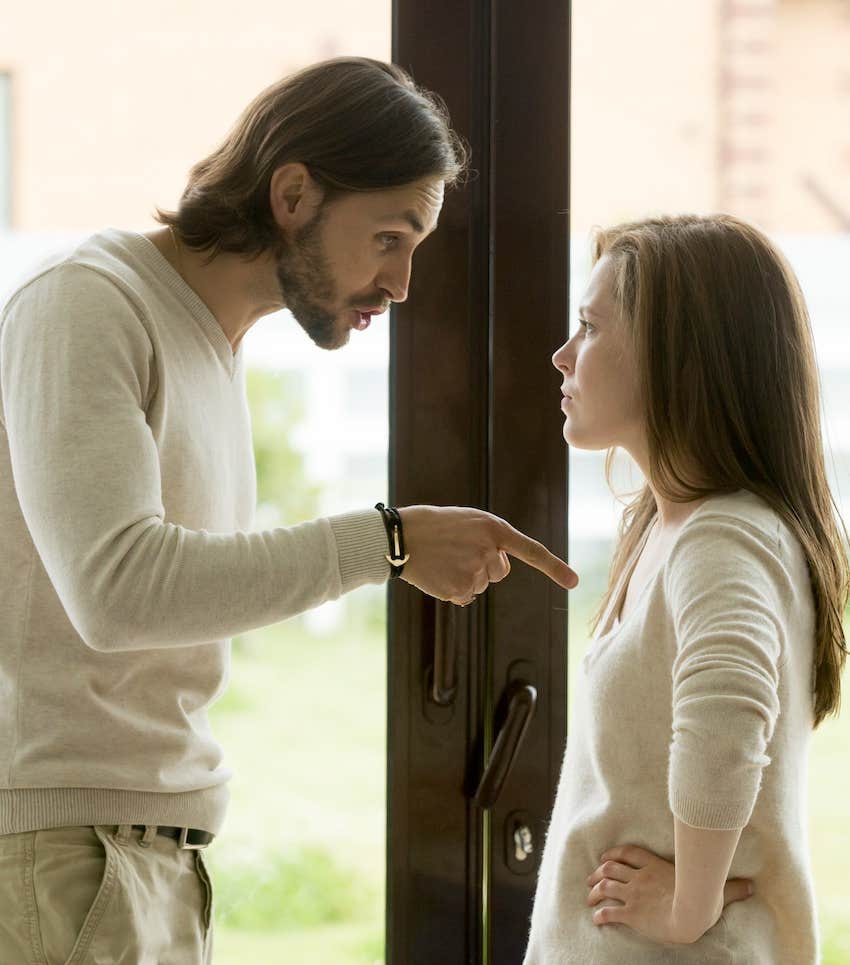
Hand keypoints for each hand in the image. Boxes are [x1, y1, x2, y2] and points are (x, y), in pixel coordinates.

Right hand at [397, 505, 577, 605]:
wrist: (401, 536)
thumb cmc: (435, 526)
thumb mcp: (469, 522)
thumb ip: (491, 540)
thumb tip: (499, 569)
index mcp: (493, 529)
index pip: (531, 551)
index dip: (554, 567)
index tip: (574, 582)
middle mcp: (488, 551)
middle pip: (499, 572)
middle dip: (483, 565)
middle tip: (456, 550)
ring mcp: (474, 572)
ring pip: (481, 585)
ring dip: (465, 576)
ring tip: (443, 559)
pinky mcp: (459, 590)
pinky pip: (466, 597)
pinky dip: (453, 590)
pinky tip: (438, 573)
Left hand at [586, 845, 751, 944]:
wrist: (690, 915)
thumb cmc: (702, 900)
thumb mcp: (715, 890)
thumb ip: (731, 887)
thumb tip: (753, 886)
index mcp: (655, 867)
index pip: (628, 853)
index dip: (614, 853)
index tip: (605, 857)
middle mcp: (640, 877)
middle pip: (611, 868)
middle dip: (598, 873)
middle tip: (591, 880)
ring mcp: (633, 894)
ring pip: (605, 886)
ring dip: (594, 891)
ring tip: (588, 898)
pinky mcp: (630, 912)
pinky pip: (609, 911)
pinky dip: (599, 914)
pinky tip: (595, 919)